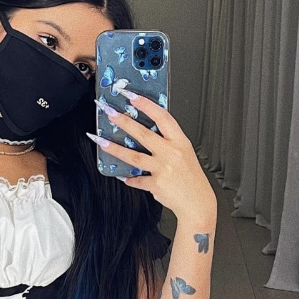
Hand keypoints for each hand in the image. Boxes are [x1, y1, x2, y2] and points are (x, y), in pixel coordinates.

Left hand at [86, 92, 215, 220]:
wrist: (198, 203)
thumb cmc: (191, 178)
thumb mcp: (185, 153)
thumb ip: (168, 142)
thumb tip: (147, 132)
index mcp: (180, 141)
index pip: (162, 117)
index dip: (146, 104)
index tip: (131, 96)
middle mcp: (171, 153)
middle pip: (143, 134)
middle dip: (123, 121)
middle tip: (109, 113)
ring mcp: (163, 169)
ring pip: (133, 156)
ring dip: (114, 148)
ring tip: (100, 141)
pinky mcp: (156, 184)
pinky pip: (136, 180)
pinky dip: (128, 178)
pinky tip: (121, 175)